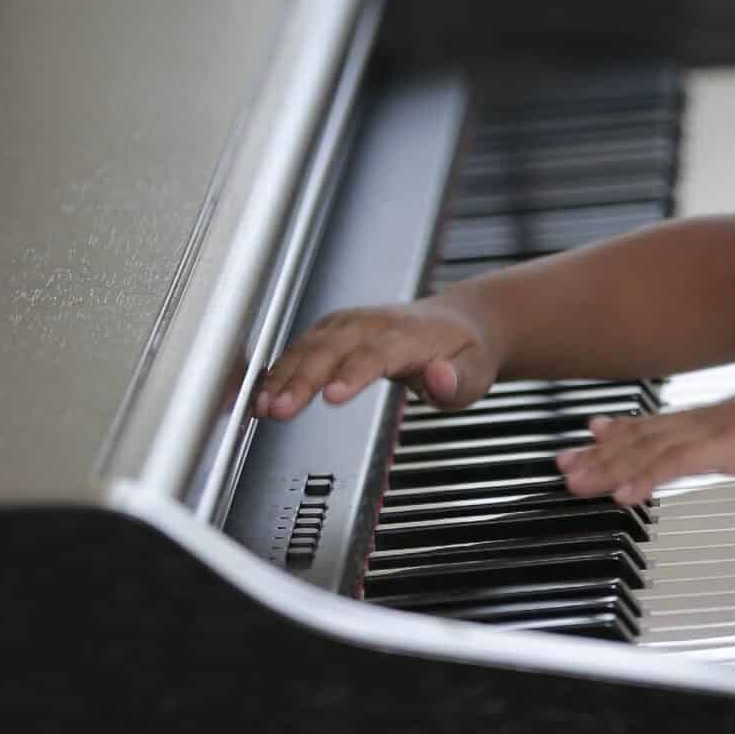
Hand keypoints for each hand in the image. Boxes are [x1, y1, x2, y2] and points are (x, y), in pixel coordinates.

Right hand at [251, 293, 498, 418]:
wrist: (457, 323)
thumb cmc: (463, 352)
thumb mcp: (475, 372)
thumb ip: (457, 380)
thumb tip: (440, 380)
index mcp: (410, 334)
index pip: (377, 353)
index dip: (352, 374)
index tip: (330, 396)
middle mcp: (375, 323)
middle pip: (333, 348)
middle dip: (303, 378)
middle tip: (279, 410)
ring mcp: (350, 323)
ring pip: (310, 345)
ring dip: (282, 375)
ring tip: (261, 407)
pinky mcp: (333, 330)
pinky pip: (300, 347)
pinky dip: (278, 370)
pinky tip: (259, 394)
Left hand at [556, 361, 734, 505]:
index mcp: (731, 412)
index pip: (667, 420)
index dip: (628, 428)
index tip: (596, 429)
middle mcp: (717, 417)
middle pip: (646, 436)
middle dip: (601, 452)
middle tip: (563, 463)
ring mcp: (722, 430)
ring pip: (650, 451)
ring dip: (609, 469)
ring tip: (574, 483)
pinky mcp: (734, 448)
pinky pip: (678, 466)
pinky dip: (646, 479)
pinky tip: (622, 494)